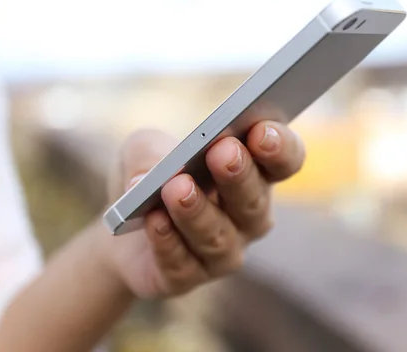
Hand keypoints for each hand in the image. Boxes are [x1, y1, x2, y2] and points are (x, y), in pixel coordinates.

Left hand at [98, 121, 304, 298]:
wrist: (121, 223)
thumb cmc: (151, 172)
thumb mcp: (145, 147)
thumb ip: (152, 150)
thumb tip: (150, 175)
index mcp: (254, 173)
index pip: (285, 161)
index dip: (280, 147)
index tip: (261, 130)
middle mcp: (248, 217)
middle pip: (254, 201)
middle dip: (239, 176)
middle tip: (224, 152)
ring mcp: (223, 252)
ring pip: (218, 237)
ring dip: (198, 211)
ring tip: (177, 188)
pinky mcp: (187, 277)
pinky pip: (182, 264)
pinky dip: (167, 242)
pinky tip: (154, 221)